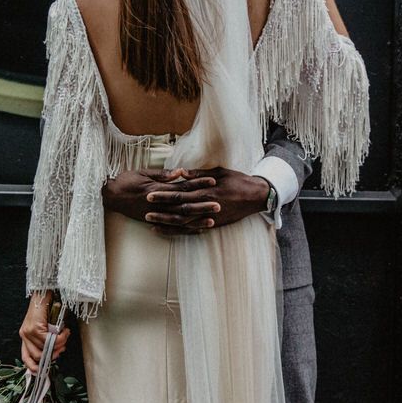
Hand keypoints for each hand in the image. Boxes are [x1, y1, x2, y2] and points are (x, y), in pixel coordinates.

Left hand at [19, 292, 70, 373]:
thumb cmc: (46, 309)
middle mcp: (24, 335)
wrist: (44, 294)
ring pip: (47, 348)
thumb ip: (47, 340)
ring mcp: (28, 332)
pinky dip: (61, 337)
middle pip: (39, 356)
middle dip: (54, 354)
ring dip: (60, 344)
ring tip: (65, 335)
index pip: (26, 357)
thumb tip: (55, 353)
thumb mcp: (45, 328)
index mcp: (25, 337)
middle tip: (62, 347)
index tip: (41, 372)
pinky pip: (50, 340)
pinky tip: (65, 331)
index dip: (33, 367)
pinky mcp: (35, 327)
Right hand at [102, 168, 217, 223]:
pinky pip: (171, 228)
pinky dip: (184, 230)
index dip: (198, 184)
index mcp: (158, 189)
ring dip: (197, 220)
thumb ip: (162, 174)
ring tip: (212, 220)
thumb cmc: (125, 181)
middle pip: (184, 204)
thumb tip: (180, 172)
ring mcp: (156, 214)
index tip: (212, 182)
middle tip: (219, 204)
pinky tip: (196, 231)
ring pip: (180, 219)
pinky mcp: (152, 221)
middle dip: (202, 204)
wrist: (110, 196)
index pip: (182, 186)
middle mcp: (158, 203)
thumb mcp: (143, 172)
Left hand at [145, 167, 269, 236]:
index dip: (164, 193)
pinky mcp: (213, 224)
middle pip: (179, 207)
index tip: (150, 192)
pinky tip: (165, 230)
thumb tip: (180, 172)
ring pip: (183, 221)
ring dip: (166, 221)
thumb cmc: (238, 181)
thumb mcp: (219, 172)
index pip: (180, 192)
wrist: (257, 196)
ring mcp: (209, 216)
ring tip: (150, 221)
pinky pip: (192, 229)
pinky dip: (178, 231)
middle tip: (145, 208)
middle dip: (161, 208)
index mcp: (206, 190)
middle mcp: (206, 204)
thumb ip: (198, 174)